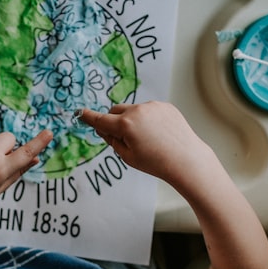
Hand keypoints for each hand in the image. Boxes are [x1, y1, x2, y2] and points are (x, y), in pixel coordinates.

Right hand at [77, 101, 212, 185]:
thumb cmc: (156, 163)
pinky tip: (158, 134)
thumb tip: (104, 129)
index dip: (89, 117)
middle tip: (122, 138)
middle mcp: (138, 111)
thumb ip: (112, 140)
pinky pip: (149, 110)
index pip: (101, 119)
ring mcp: (153, 106)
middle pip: (116, 111)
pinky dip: (148, 119)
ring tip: (148, 139)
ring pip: (133, 110)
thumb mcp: (128, 156)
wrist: (186, 160)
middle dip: (114, 121)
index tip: (81, 113)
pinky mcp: (165, 106)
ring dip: (133, 120)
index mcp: (126, 125)